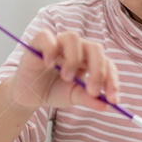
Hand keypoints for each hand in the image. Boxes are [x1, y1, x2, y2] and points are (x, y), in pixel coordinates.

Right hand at [5, 29, 119, 111]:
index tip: (113, 100)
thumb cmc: (52, 91)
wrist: (29, 96)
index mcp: (88, 59)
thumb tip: (106, 105)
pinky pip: (46, 36)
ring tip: (67, 78)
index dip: (112, 80)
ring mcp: (57, 43)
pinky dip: (50, 48)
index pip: (106, 63)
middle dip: (98, 70)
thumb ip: (89, 98)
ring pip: (72, 38)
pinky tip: (49, 65)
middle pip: (94, 48)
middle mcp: (75, 48)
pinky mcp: (38, 43)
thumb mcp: (73, 97)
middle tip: (93, 91)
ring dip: (74, 59)